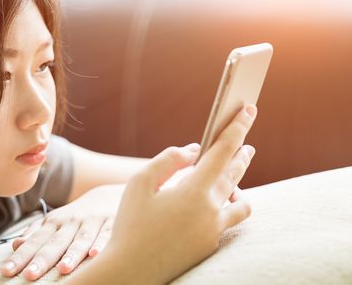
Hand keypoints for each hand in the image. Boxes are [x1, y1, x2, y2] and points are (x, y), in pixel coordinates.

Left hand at [0, 184, 123, 279]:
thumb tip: (16, 244)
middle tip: (29, 275)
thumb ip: (36, 232)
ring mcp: (92, 222)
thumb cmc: (77, 215)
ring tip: (63, 270)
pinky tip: (95, 255)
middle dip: (42, 259)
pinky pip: (106, 235)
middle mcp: (72, 222)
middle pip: (56, 243)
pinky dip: (101, 244)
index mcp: (55, 222)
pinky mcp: (112, 223)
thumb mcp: (55, 220)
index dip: (22, 256)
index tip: (7, 270)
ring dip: (72, 254)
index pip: (36, 241)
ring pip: (81, 239)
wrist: (109, 195)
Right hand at [68, 105, 256, 284]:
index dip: (237, 128)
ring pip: (240, 202)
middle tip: (246, 144)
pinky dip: (226, 207)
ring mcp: (214, 231)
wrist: (132, 271)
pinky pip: (227, 221)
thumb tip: (194, 151)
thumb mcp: (140, 184)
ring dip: (238, 185)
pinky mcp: (211, 245)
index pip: (223, 151)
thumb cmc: (131, 224)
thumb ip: (168, 160)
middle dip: (241, 155)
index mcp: (194, 191)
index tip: (249, 110)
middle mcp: (211, 210)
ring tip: (232, 177)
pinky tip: (218, 205)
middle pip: (235, 174)